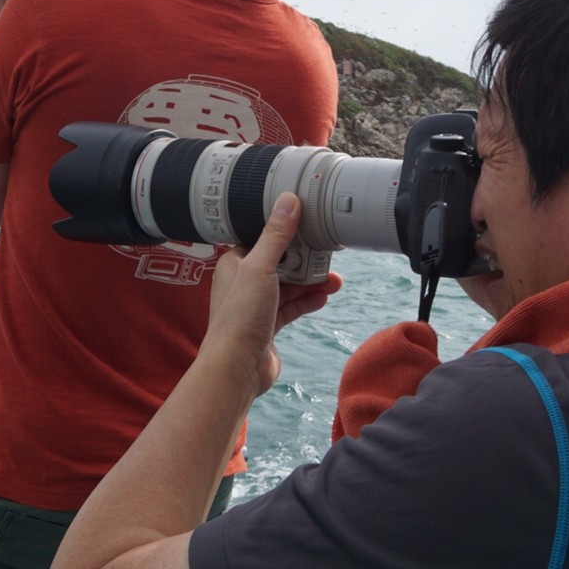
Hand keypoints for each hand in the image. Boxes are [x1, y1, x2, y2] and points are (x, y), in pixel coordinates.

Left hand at [205, 193, 341, 396]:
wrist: (236, 367)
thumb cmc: (241, 316)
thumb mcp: (261, 267)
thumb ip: (276, 236)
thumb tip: (288, 201)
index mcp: (234, 263)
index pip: (260, 238)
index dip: (284, 232)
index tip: (307, 225)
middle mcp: (243, 282)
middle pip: (280, 263)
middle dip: (305, 260)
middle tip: (329, 256)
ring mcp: (256, 306)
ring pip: (288, 286)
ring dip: (310, 282)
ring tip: (334, 281)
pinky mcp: (267, 326)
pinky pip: (291, 308)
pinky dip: (307, 302)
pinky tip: (324, 298)